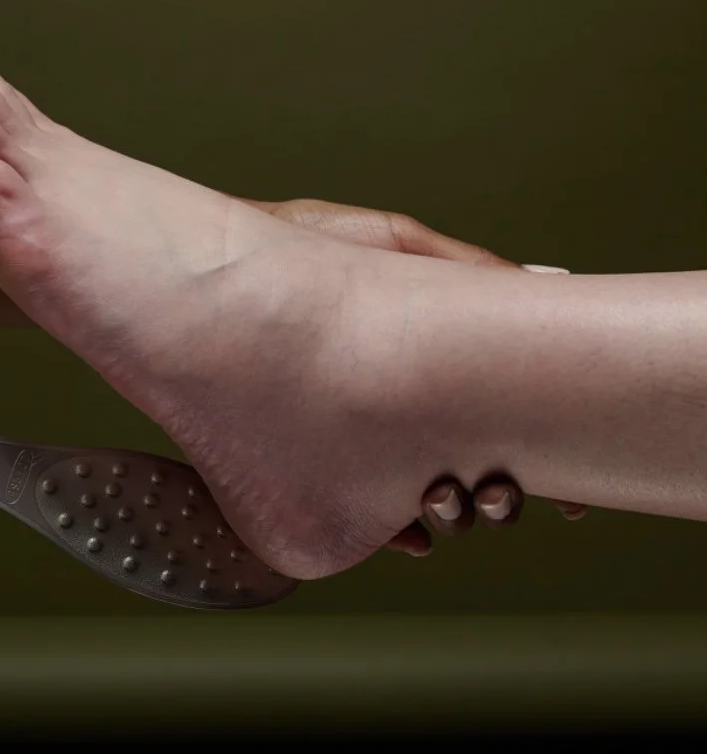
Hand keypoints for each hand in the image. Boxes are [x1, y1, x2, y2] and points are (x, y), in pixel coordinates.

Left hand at [246, 196, 586, 555]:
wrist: (209, 272)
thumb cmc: (297, 246)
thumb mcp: (387, 244)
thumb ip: (459, 268)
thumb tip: (548, 284)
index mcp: (427, 347)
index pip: (497, 406)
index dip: (542, 449)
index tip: (568, 482)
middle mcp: (399, 396)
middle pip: (469, 461)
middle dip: (498, 489)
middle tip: (497, 490)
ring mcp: (357, 430)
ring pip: (424, 492)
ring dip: (449, 509)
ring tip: (441, 501)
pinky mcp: (313, 458)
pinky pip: (362, 512)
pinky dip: (391, 528)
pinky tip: (403, 532)